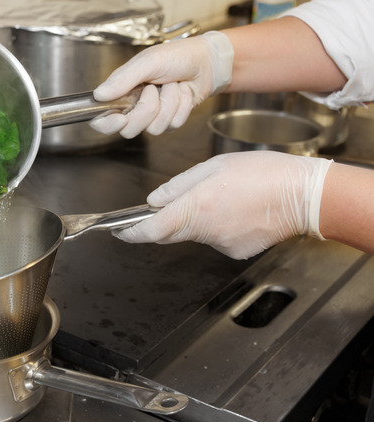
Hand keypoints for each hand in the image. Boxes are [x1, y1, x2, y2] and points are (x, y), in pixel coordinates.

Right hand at [89, 31, 233, 138]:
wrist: (206, 62)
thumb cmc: (176, 56)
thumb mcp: (148, 62)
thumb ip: (123, 79)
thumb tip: (99, 94)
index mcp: (122, 92)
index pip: (102, 119)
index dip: (107, 124)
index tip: (120, 118)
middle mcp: (134, 106)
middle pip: (129, 129)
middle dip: (146, 110)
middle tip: (154, 89)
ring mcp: (153, 115)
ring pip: (154, 128)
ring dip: (169, 104)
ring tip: (172, 86)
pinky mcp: (170, 120)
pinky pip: (172, 125)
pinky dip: (182, 106)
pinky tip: (183, 92)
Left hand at [113, 151, 332, 259]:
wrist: (305, 196)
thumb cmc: (264, 174)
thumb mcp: (214, 167)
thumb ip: (179, 185)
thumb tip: (155, 200)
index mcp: (196, 208)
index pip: (151, 230)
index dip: (131, 233)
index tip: (120, 231)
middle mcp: (205, 232)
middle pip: (171, 232)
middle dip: (163, 221)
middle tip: (168, 205)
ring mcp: (221, 244)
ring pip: (195, 233)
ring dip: (197, 218)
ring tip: (223, 196)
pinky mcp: (236, 251)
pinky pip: (216, 238)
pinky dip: (218, 226)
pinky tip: (237, 209)